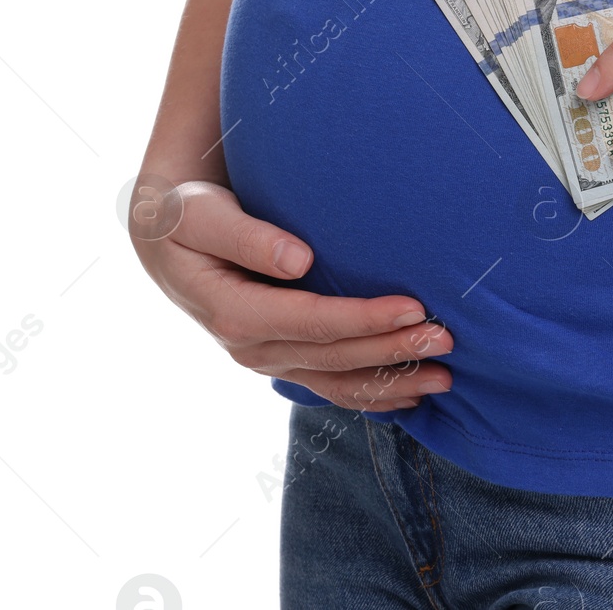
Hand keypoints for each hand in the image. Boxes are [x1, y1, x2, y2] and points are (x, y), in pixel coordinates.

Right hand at [129, 180, 452, 411]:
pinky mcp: (281, 357)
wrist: (166, 237)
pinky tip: (411, 396)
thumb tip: (297, 260)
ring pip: (337, 382)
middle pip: (334, 357)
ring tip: (446, 378)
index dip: (364, 319)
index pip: (311, 322)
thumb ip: (245, 236)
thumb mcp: (198, 217)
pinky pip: (331, 386)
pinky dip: (372, 394)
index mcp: (233, 313)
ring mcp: (267, 358)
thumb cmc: (184, 216)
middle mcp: (250, 347)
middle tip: (447, 338)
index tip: (414, 307)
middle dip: (393, 351)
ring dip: (393, 383)